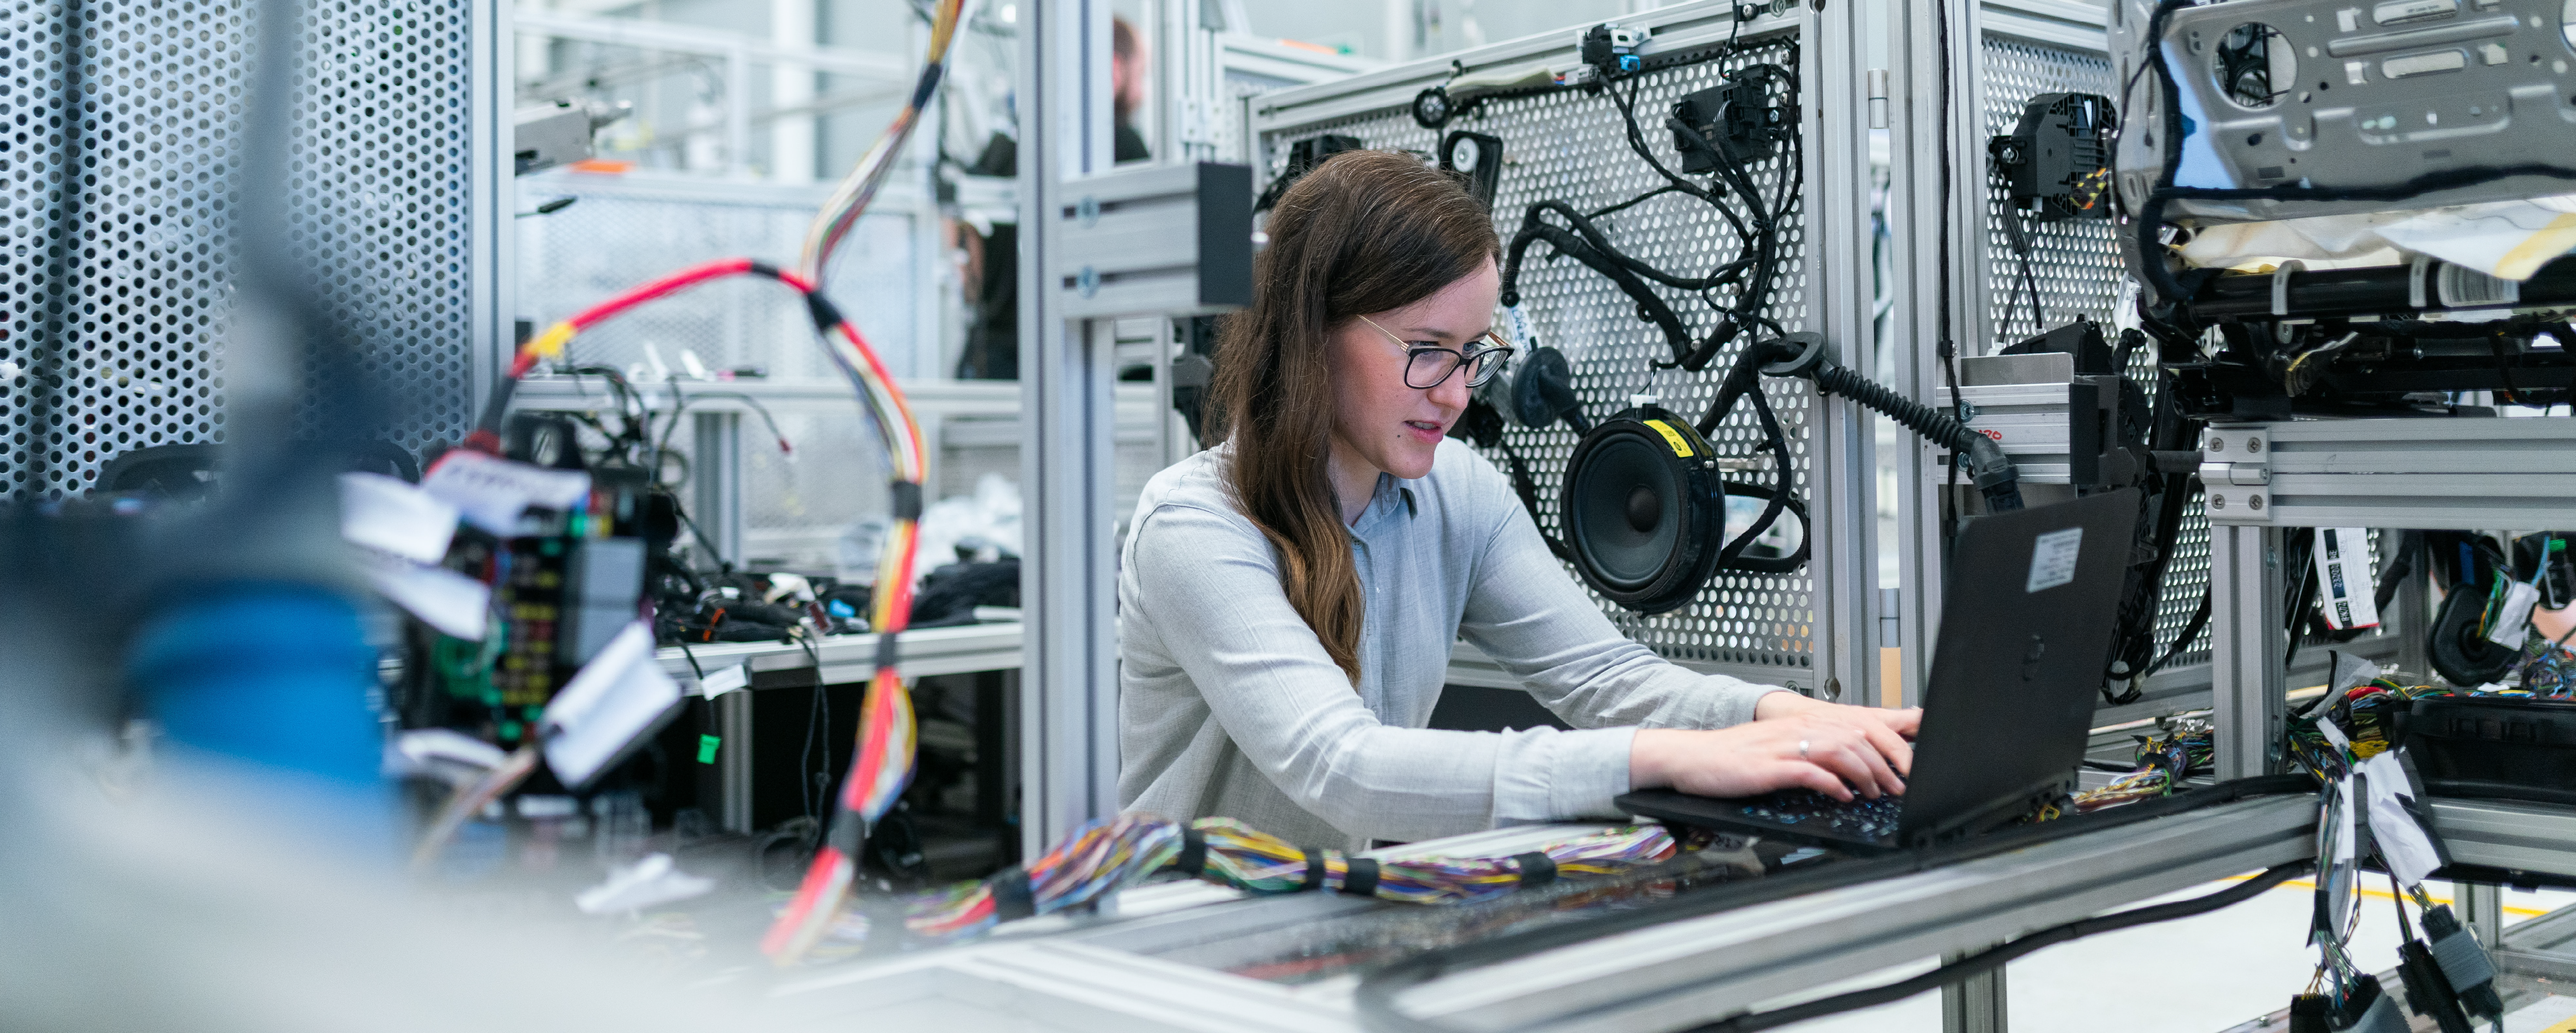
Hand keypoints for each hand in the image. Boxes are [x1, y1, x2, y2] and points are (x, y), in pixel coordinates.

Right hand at [1629, 695, 1919, 802]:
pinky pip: (1810, 772)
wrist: (1692, 757)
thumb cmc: (1733, 757)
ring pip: (1839, 751)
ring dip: (1864, 774)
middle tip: (1896, 787)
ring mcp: (1783, 747)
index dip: (1887, 746)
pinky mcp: (1770, 767)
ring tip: (1875, 792)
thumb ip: (1812, 751)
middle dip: (1884, 764)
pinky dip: (1833, 784)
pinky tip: (1843, 795)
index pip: (1857, 726)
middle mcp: (1796, 729)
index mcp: (1801, 723)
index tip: (1902, 768)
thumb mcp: (1778, 747)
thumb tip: (1847, 767)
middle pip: (1855, 738)